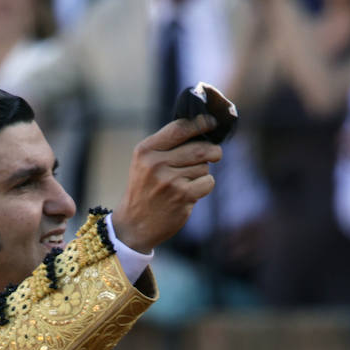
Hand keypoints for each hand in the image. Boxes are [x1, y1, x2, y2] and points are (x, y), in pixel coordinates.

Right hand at [112, 114, 222, 253]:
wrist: (134, 225)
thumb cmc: (144, 190)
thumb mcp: (145, 162)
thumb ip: (167, 145)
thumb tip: (202, 130)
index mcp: (146, 150)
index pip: (180, 128)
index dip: (200, 123)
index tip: (211, 123)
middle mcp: (156, 164)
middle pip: (199, 147)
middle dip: (212, 151)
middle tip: (215, 154)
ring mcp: (170, 181)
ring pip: (204, 166)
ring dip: (202, 172)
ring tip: (188, 181)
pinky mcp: (182, 197)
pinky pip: (208, 182)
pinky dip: (205, 185)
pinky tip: (192, 192)